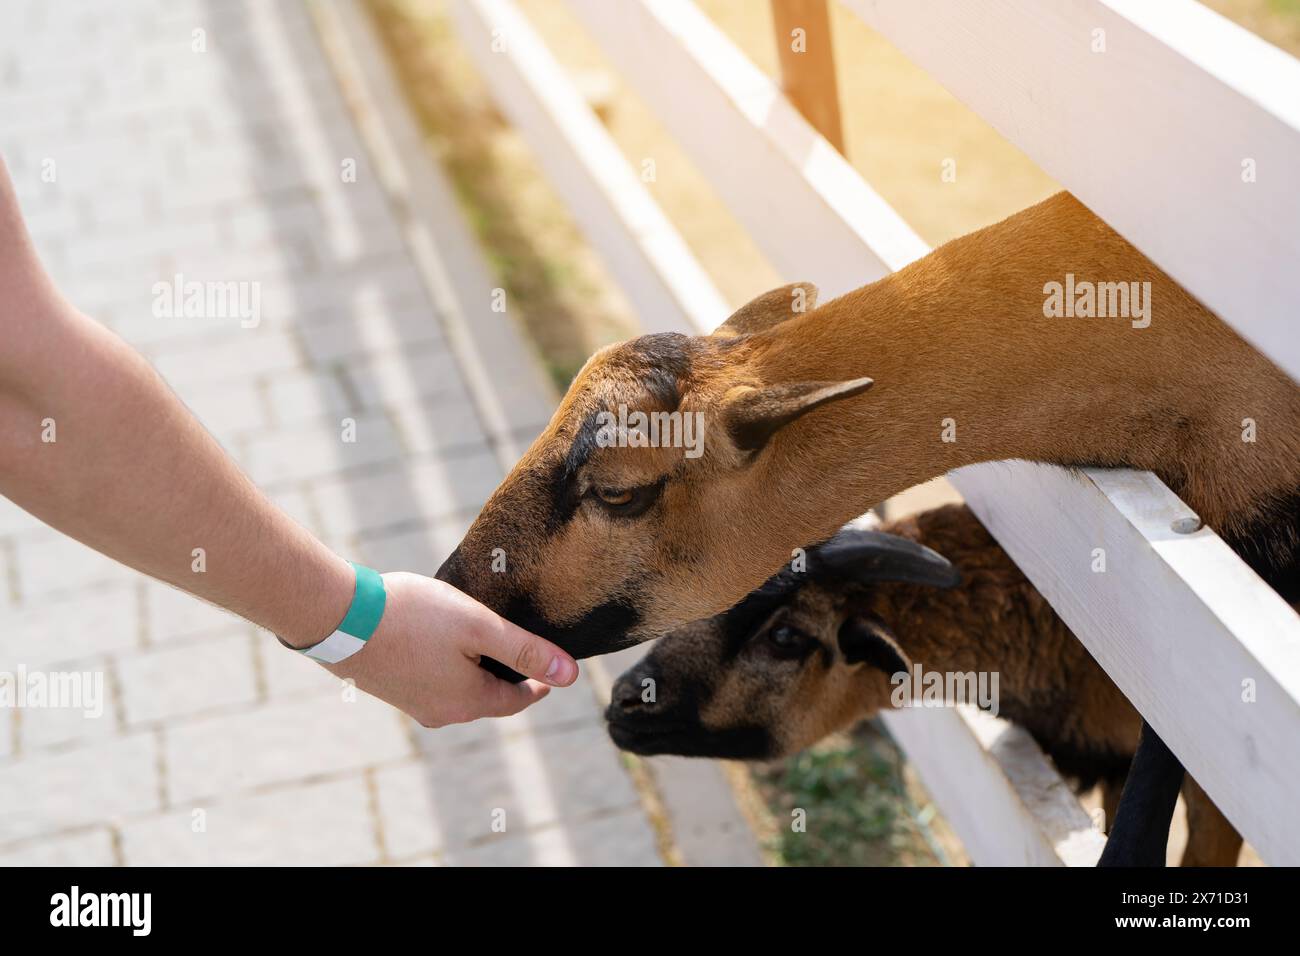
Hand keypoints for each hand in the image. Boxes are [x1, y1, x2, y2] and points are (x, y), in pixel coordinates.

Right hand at [325, 572, 577, 727]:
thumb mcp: (478, 626)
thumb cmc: (412, 616)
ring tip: (484, 642)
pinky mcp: (389, 689)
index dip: (539, 684)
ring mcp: (412, 703)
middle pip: (488, 698)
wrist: (337, 617)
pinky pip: (432, 683)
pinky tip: (443, 643)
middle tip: (522, 652)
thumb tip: (571, 675)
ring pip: (459, 691)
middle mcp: (441, 713)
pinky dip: (448, 667)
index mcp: (468, 702)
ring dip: (476, 671)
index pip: (518, 700)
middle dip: (508, 677)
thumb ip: (525, 649)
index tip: (553, 670)